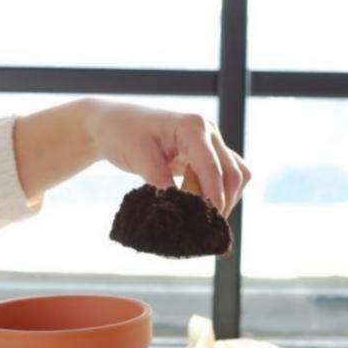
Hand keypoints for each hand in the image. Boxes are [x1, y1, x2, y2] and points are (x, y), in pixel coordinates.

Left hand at [12, 99, 251, 215]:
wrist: (112, 123)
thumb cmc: (122, 134)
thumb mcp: (138, 158)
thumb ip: (160, 183)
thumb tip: (178, 210)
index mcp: (193, 127)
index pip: (214, 168)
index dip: (214, 197)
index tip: (207, 221)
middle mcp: (208, 132)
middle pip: (234, 173)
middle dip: (223, 201)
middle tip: (202, 224)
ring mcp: (210, 142)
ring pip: (236, 176)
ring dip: (224, 198)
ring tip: (196, 212)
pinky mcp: (206, 154)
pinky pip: (224, 177)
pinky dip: (218, 194)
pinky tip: (198, 207)